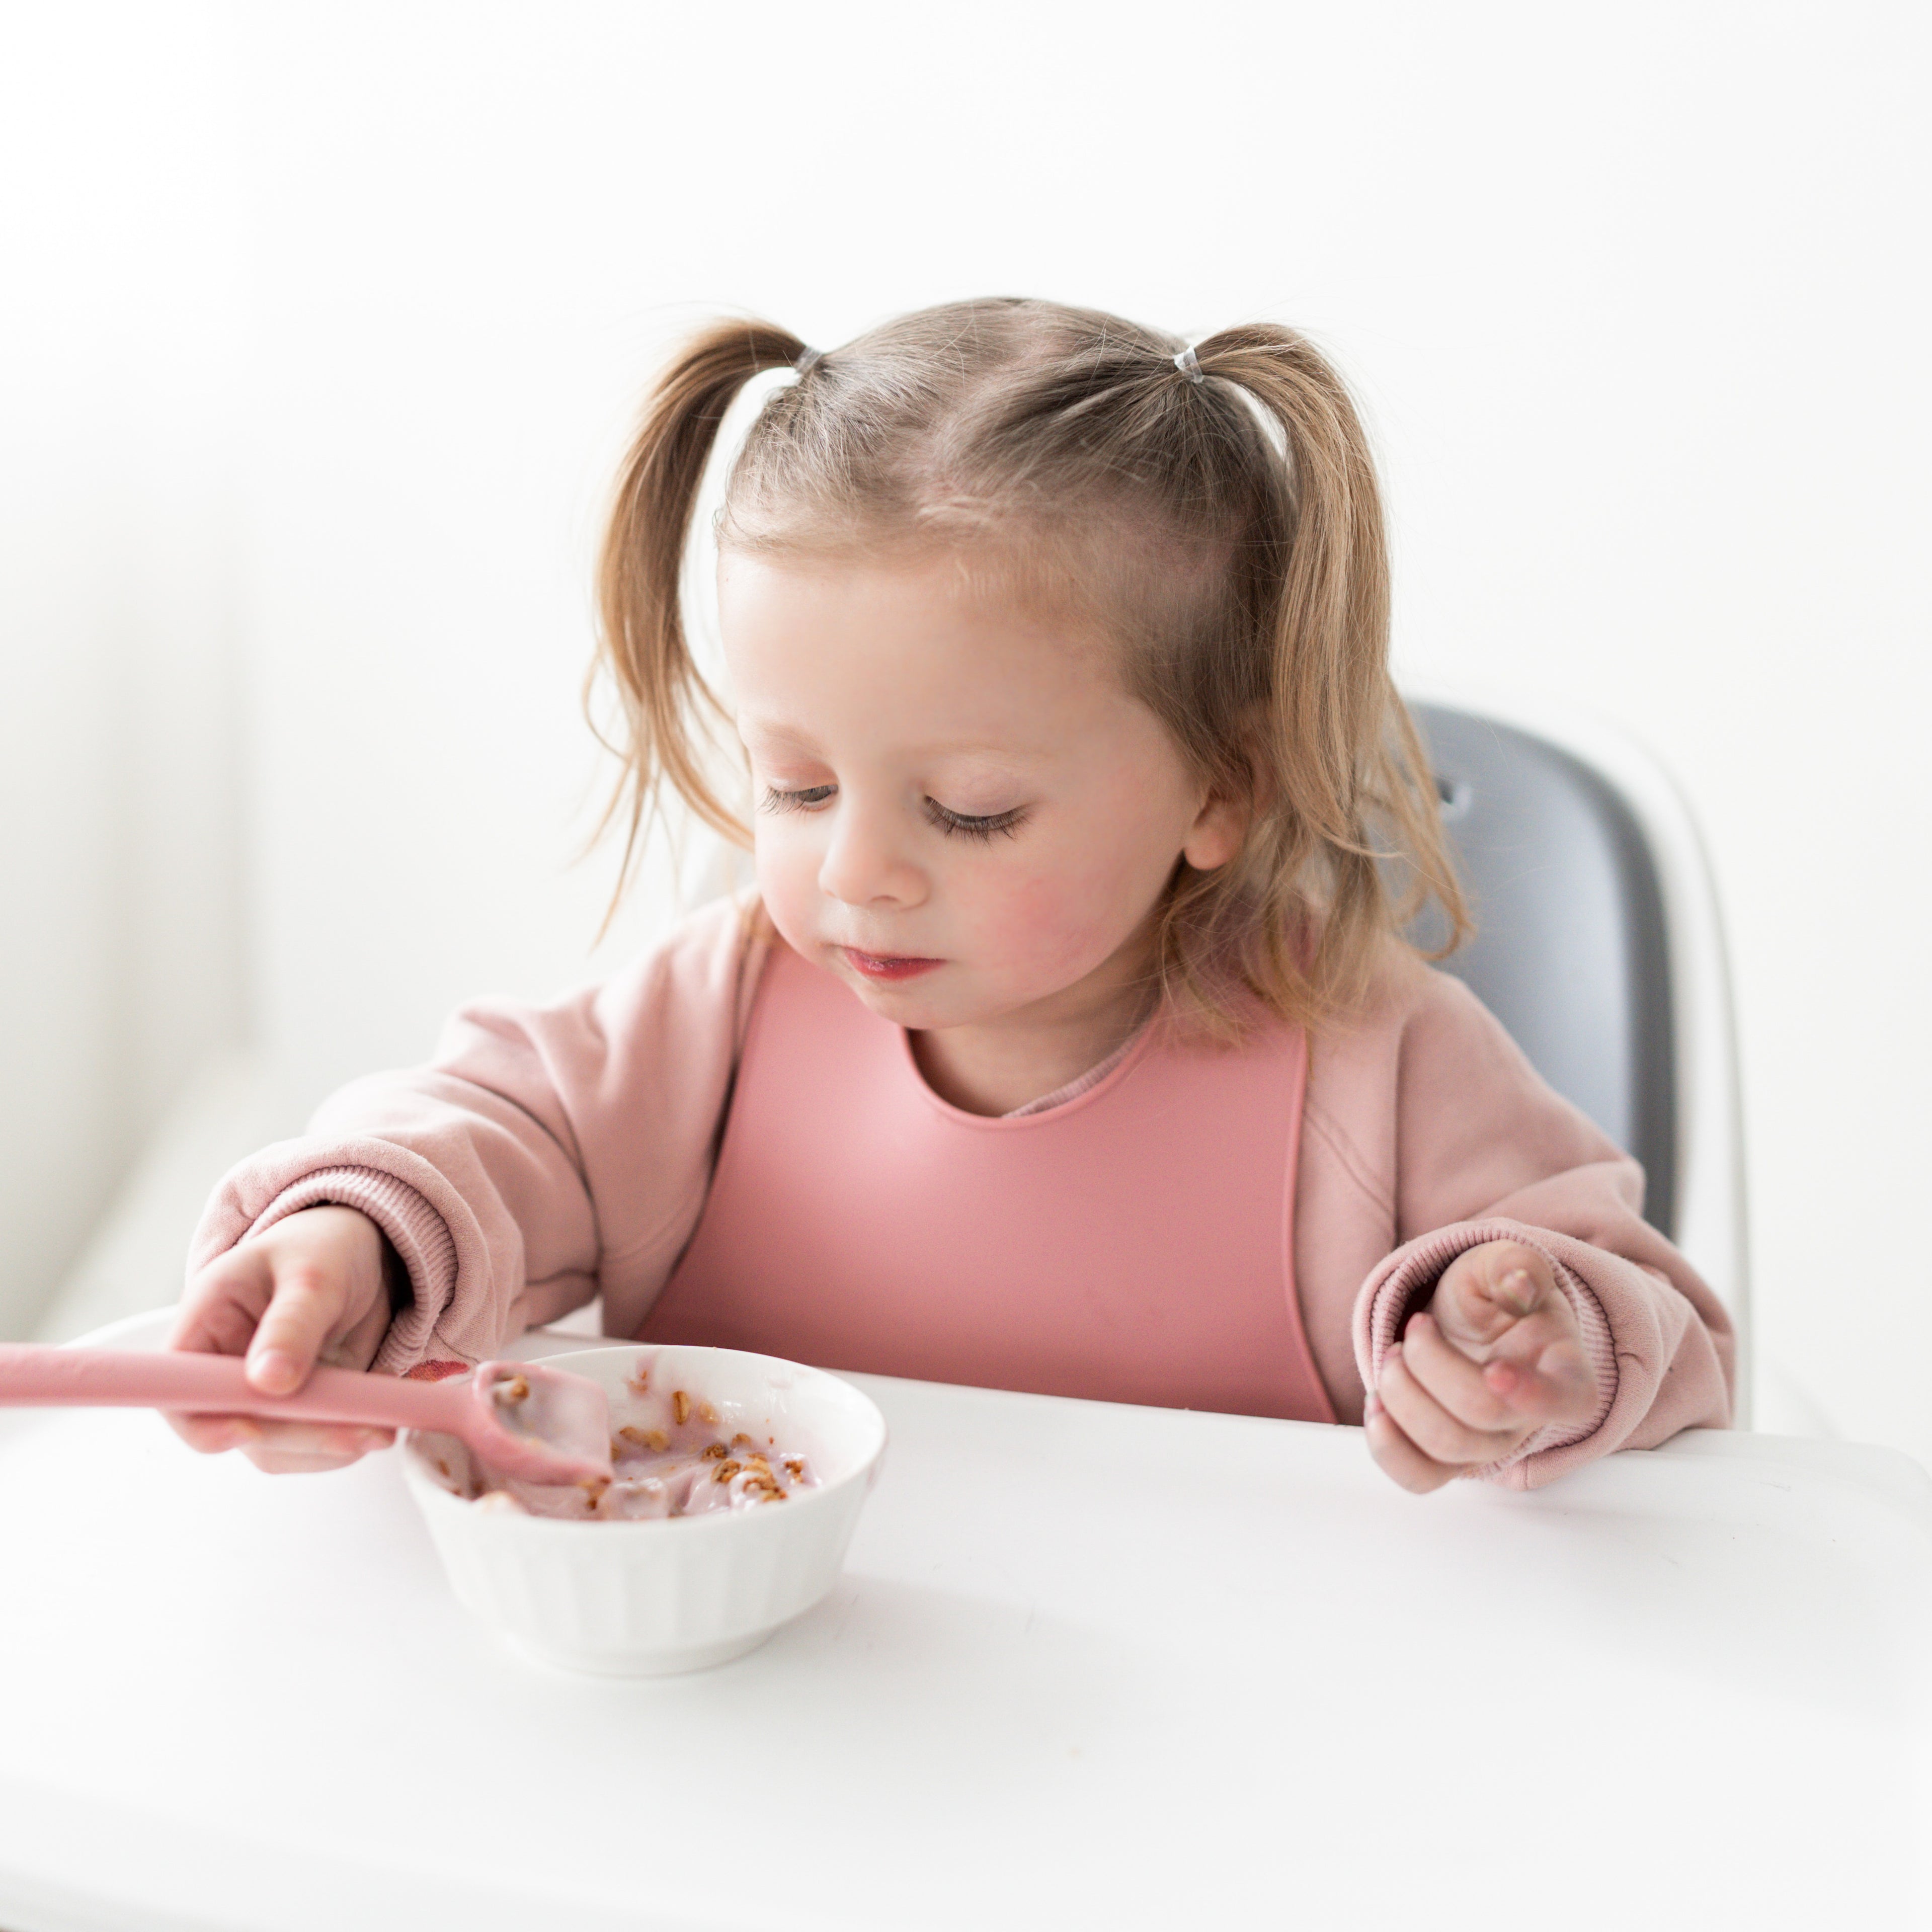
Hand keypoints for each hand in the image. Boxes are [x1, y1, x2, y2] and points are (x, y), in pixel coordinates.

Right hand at [166, 1205, 397, 1472]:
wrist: (360, 1251)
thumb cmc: (323, 1248)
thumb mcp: (312, 1271)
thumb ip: (292, 1321)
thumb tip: (269, 1380)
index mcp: (204, 1326)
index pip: (179, 1395)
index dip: (205, 1424)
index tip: (251, 1431)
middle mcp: (224, 1371)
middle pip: (240, 1432)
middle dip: (301, 1437)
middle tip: (361, 1432)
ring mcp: (260, 1396)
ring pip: (281, 1449)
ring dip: (331, 1447)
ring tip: (382, 1426)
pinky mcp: (298, 1409)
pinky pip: (314, 1445)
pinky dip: (347, 1438)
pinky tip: (380, 1418)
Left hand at [1364, 1239, 1597, 1493]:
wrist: (1471, 1323)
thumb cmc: (1496, 1296)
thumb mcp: (1505, 1263)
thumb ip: (1515, 1266)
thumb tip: (1519, 1284)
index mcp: (1563, 1372)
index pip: (1565, 1402)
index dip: (1532, 1394)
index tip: (1494, 1368)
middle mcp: (1528, 1420)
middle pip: (1483, 1415)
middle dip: (1431, 1364)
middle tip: (1417, 1327)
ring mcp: (1488, 1446)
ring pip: (1446, 1446)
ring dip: (1402, 1394)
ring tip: (1393, 1356)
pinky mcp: (1446, 1461)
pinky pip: (1418, 1478)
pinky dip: (1387, 1445)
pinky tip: (1376, 1404)